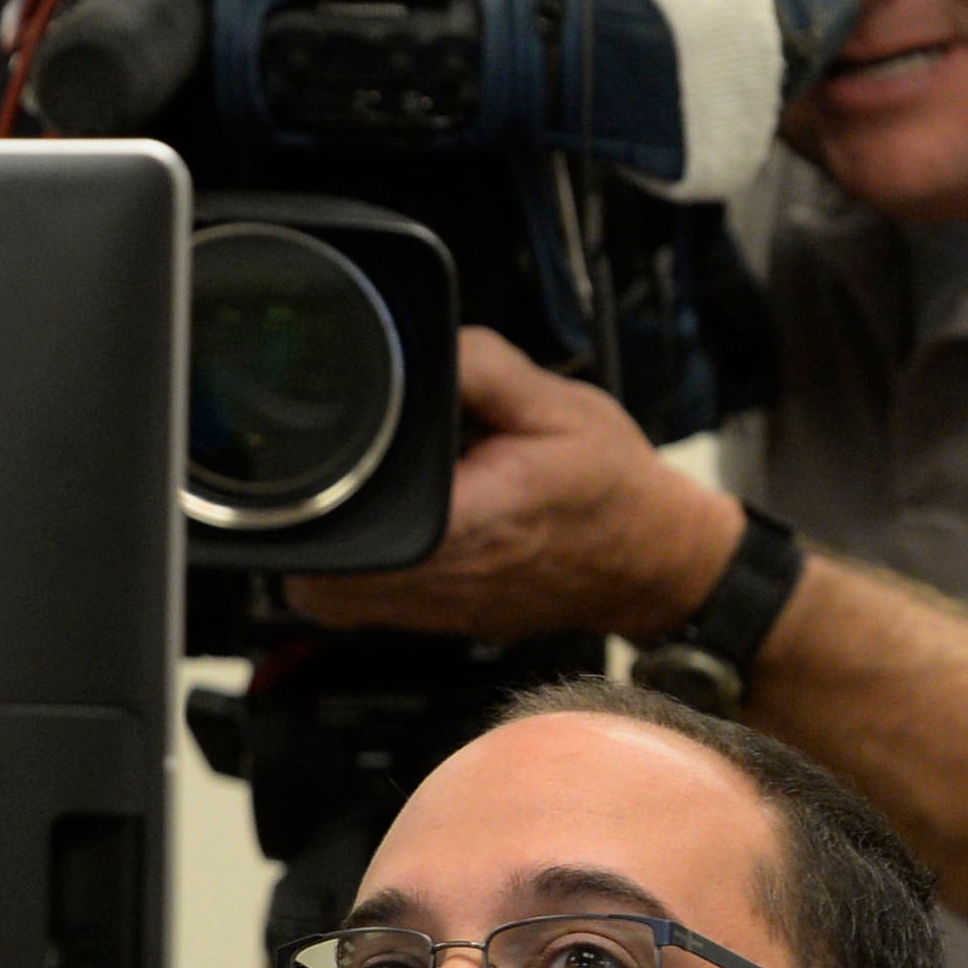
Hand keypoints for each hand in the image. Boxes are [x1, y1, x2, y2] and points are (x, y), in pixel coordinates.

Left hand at [285, 327, 744, 645]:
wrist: (653, 557)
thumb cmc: (612, 490)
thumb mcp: (553, 403)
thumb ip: (476, 367)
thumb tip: (419, 346)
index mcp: (457, 527)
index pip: (338, 524)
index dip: (319, 484)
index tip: (336, 453)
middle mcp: (432, 584)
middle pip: (314, 566)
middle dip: (315, 515)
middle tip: (349, 470)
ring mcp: (427, 614)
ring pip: (325, 593)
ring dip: (331, 544)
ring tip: (374, 496)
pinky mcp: (431, 622)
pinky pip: (358, 601)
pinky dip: (360, 564)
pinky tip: (396, 523)